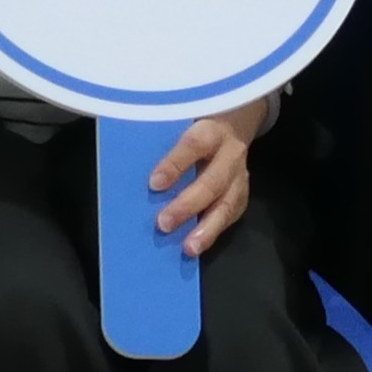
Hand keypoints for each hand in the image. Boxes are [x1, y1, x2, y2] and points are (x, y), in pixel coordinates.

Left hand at [144, 103, 264, 253]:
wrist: (232, 123)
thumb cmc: (192, 126)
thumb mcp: (179, 123)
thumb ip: (161, 141)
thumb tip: (128, 166)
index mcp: (210, 130)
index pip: (193, 146)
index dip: (175, 165)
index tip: (154, 184)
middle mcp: (230, 153)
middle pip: (211, 182)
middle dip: (187, 205)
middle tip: (163, 224)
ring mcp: (240, 175)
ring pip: (227, 204)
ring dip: (207, 228)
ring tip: (189, 248)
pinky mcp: (243, 193)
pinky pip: (231, 214)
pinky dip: (215, 231)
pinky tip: (199, 244)